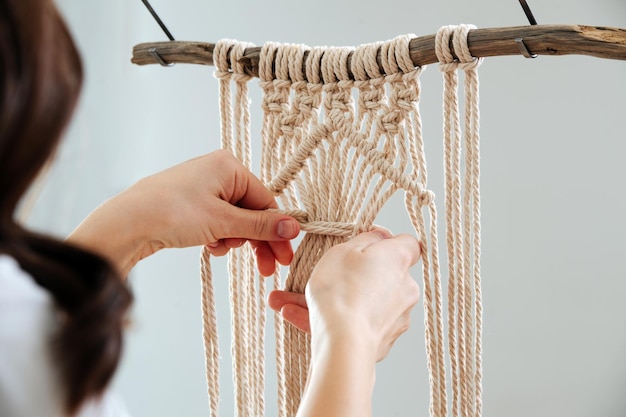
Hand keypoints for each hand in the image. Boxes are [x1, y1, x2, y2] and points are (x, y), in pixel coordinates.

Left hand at [67, 150, 299, 276]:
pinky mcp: (192, 204)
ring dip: (233, 239)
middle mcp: (219, 173)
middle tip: (268, 269)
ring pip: (234, 219)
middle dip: (258, 240)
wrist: (127, 222)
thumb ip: (260, 225)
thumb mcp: (223, 222)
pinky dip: (218, 236)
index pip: (266, 200)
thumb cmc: (173, 213)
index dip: (276, 230)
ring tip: (220, 248)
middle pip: (252, 211)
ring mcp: (204, 188)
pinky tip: (209, 246)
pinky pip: (217, 222)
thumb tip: (294, 227)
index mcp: (230, 166)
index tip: (285, 256)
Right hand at [268, 228, 420, 361]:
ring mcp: (397, 316)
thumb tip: (379, 235)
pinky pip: (358, 323)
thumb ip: (365, 238)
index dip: (386, 242)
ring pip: (364, 301)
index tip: (364, 245)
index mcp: (398, 260)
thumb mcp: (343, 250)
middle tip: (323, 274)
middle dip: (354, 273)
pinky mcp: (384, 340)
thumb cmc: (341, 292)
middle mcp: (405, 287)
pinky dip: (334, 319)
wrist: (344, 344)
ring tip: (292, 300)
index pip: (408, 244)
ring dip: (335, 299)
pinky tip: (294, 314)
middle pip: (382, 274)